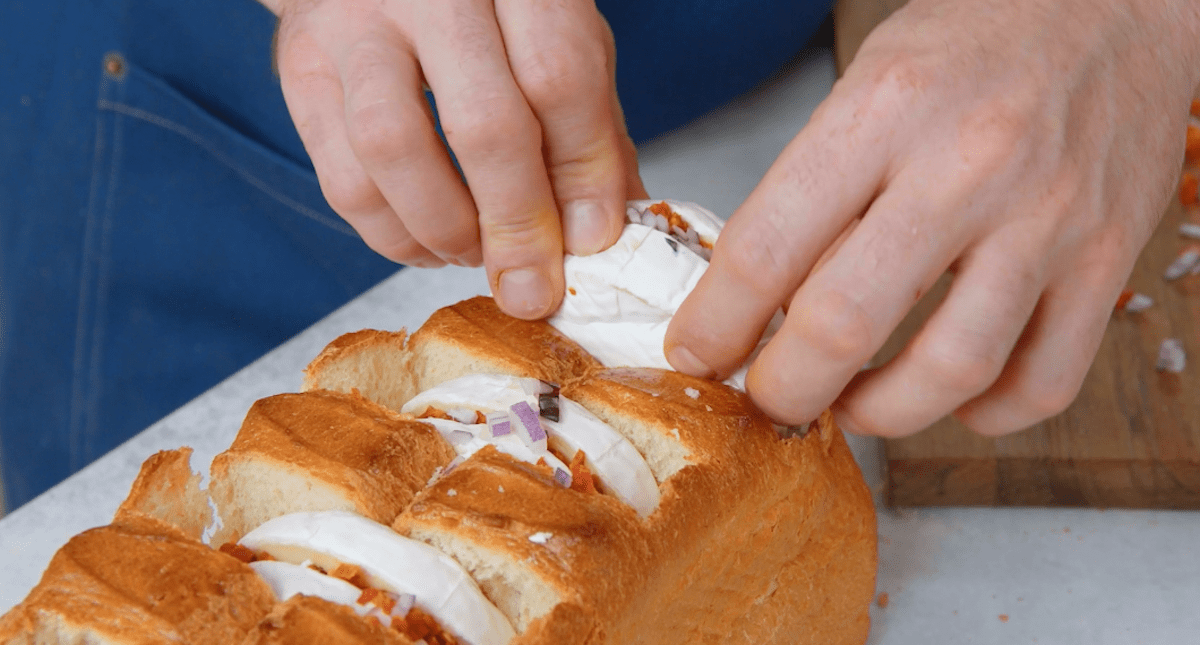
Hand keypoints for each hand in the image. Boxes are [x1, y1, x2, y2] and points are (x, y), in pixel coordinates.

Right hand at [265, 0, 644, 317]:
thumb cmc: (484, 11)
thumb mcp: (557, 43)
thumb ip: (590, 129)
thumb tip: (604, 234)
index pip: (560, 79)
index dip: (582, 174)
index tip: (592, 240)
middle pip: (482, 122)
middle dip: (517, 224)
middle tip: (533, 285)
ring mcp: (355, 27)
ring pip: (394, 149)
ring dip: (446, 229)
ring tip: (475, 255)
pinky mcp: (303, 72)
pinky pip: (345, 180)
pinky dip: (394, 236)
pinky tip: (430, 244)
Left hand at [665, 0, 1199, 436]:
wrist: (1121, 1)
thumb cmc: (983, 37)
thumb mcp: (871, 79)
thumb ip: (818, 184)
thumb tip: (757, 295)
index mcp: (884, 111)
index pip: (768, 248)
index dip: (716, 324)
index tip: (696, 354)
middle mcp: (966, 168)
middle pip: (843, 326)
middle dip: (783, 390)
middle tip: (766, 398)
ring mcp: (1046, 220)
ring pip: (947, 370)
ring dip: (879, 414)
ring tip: (850, 406)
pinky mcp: (1109, 258)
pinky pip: (1043, 381)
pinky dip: (985, 414)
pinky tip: (950, 396)